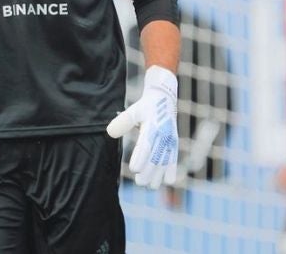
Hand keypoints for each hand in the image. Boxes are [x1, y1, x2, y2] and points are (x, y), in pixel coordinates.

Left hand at [107, 65, 177, 188]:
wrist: (164, 99)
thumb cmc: (145, 107)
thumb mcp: (133, 110)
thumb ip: (122, 122)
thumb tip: (110, 132)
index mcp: (152, 127)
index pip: (146, 146)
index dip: (140, 158)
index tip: (133, 169)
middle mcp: (163, 135)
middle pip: (156, 158)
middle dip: (148, 172)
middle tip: (139, 183)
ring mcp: (170, 141)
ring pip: (166, 162)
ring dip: (159, 175)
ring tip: (149, 186)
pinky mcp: (174, 144)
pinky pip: (175, 159)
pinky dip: (172, 170)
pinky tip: (168, 181)